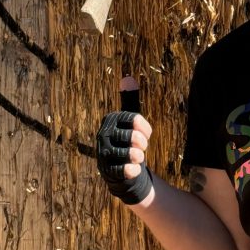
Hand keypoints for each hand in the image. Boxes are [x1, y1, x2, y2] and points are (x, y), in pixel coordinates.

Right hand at [97, 81, 153, 203]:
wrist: (122, 168)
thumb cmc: (128, 141)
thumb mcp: (130, 121)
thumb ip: (130, 100)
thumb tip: (128, 78)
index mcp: (111, 120)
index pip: (133, 119)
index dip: (144, 128)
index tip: (147, 134)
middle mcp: (104, 135)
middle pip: (131, 137)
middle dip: (141, 143)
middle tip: (142, 147)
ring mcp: (103, 153)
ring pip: (126, 154)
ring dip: (138, 157)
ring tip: (139, 158)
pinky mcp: (106, 170)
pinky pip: (122, 170)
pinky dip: (132, 171)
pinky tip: (135, 170)